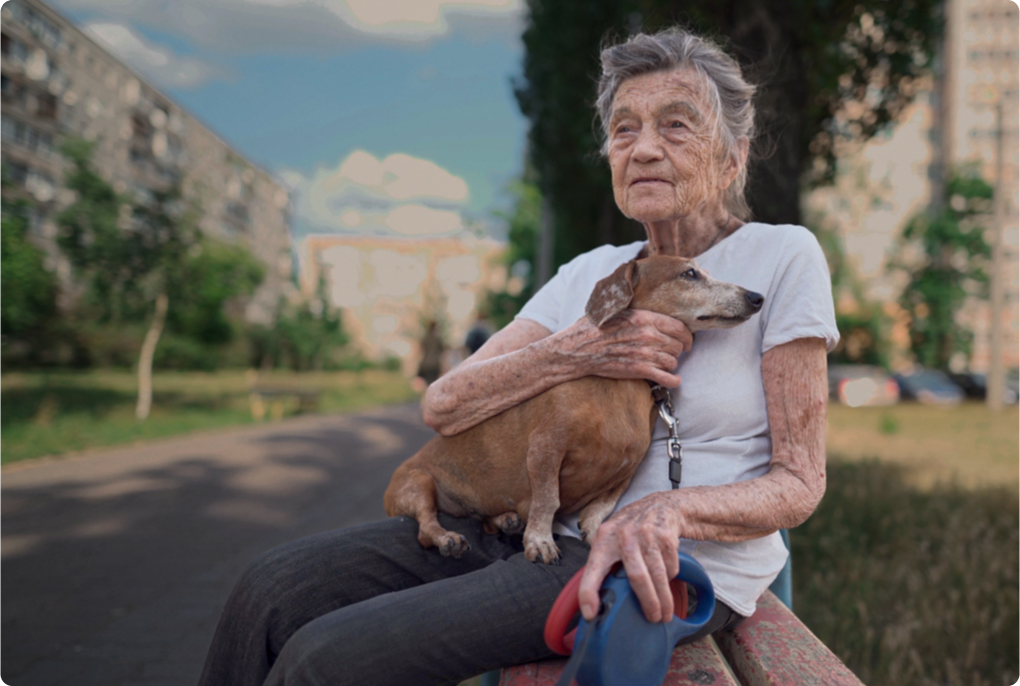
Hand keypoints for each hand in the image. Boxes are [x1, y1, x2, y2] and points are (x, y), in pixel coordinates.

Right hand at [556, 310, 692, 387]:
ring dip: (672, 362)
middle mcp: (647, 335)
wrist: (576, 349)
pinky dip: (673, 380)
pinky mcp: (638, 370)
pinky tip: (674, 379)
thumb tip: (636, 289)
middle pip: (678, 344)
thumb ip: (631, 303)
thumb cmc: (592, 327)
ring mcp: (644, 354)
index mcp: (643, 318)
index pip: (678, 326)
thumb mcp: (612, 307)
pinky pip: (665, 377)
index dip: (687, 334)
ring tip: (667, 361)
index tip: (687, 339)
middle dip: (678, 348)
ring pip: (672, 361)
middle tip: (674, 350)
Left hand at [578, 492, 682, 622]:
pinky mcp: (666, 535)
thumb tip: (597, 602)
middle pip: (637, 577)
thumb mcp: (612, 540)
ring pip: (658, 575)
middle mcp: (624, 535)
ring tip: (666, 613)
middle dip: (648, 603)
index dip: (588, 592)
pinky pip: (671, 567)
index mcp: (604, 540)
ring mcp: (646, 533)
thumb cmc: (632, 530)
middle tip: (653, 619)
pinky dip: (671, 576)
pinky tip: (668, 576)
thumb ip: (605, 563)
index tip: (590, 613)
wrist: (661, 505)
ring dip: (664, 599)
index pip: (592, 569)